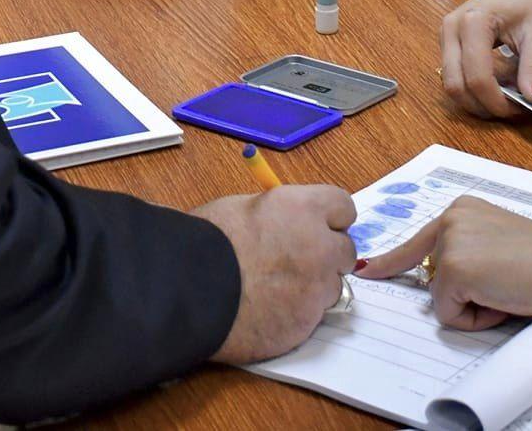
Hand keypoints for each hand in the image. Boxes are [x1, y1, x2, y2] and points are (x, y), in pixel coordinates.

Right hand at [193, 184, 357, 363]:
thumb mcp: (241, 207)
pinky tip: (268, 312)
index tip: (316, 227)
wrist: (187, 291)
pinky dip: (296, 315)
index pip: (343, 207)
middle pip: (345, 250)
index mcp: (302, 208)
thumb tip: (285, 223)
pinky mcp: (306, 324)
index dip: (328, 219)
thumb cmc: (204, 243)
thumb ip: (278, 215)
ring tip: (275, 291)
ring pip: (331, 287)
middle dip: (326, 256)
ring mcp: (316, 288)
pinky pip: (312, 317)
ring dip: (313, 289)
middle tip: (297, 263)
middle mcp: (319, 245)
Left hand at [356, 196, 531, 330]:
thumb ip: (465, 251)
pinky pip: (450, 314)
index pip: (417, 241)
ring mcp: (450, 243)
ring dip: (472, 306)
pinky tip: (503, 300)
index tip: (368, 268)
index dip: (392, 261)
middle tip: (504, 283)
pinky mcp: (454, 269)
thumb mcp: (496, 243)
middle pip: (433, 277)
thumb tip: (437, 282)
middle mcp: (450, 219)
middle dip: (463, 293)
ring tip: (507, 290)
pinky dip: (475, 318)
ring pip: (440, 298)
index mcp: (461, 210)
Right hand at [440, 0, 531, 118]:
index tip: (520, 109)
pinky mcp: (446, 41)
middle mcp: (451, 27)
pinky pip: (452, 75)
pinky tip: (493, 87)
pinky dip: (471, 90)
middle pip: (456, 85)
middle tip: (511, 110)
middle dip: (483, 106)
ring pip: (450, 84)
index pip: (478, 76)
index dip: (497, 101)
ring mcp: (445, 34)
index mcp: (474, 21)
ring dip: (475, 100)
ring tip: (504, 98)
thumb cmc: (530, 1)